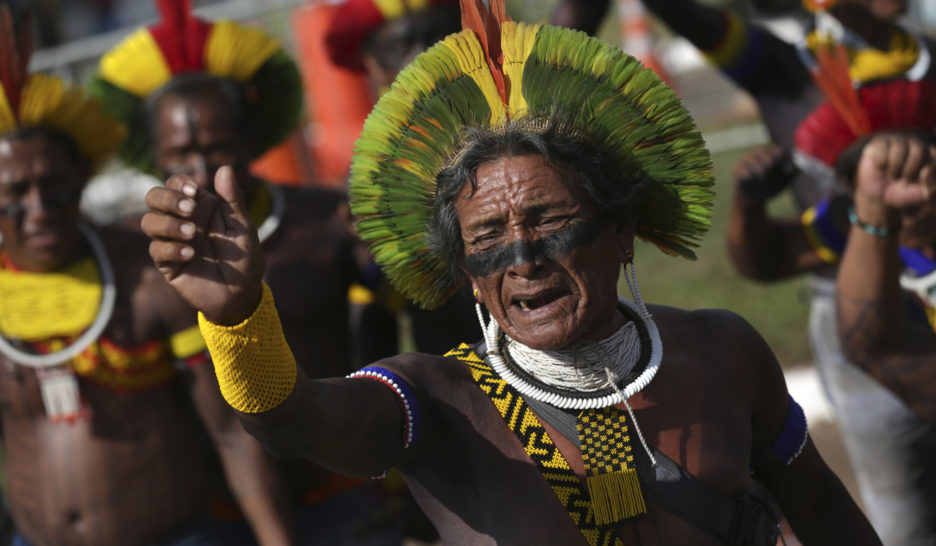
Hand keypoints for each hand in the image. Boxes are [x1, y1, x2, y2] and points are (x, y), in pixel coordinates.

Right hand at [141, 166, 264, 324]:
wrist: (241, 293)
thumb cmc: (244, 258)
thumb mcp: (243, 227)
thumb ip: (233, 200)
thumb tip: (226, 168)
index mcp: (199, 207)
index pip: (175, 184)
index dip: (179, 184)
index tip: (195, 192)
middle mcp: (181, 220)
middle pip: (153, 197)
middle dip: (167, 199)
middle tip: (189, 209)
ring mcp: (172, 241)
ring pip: (149, 222)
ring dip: (168, 224)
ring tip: (192, 234)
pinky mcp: (167, 263)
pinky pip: (156, 250)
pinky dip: (171, 249)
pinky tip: (190, 254)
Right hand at [733, 144, 795, 205]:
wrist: (754, 199)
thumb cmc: (770, 187)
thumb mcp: (785, 181)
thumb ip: (794, 172)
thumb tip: (801, 164)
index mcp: (770, 153)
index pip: (778, 151)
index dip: (780, 161)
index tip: (781, 170)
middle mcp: (757, 153)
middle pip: (766, 155)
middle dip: (770, 167)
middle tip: (768, 177)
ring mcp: (745, 159)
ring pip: (754, 161)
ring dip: (760, 173)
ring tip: (761, 181)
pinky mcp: (736, 168)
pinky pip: (743, 170)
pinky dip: (749, 177)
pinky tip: (751, 181)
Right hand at [854, 135, 935, 224]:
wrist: (876, 195)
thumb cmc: (901, 192)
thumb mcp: (919, 195)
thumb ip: (930, 188)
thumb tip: (925, 174)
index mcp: (928, 155)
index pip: (934, 154)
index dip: (931, 166)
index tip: (923, 179)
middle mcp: (914, 145)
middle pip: (918, 151)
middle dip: (909, 170)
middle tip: (904, 180)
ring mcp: (896, 143)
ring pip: (900, 150)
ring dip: (894, 169)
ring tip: (891, 176)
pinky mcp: (879, 144)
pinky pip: (883, 149)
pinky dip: (882, 163)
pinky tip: (881, 167)